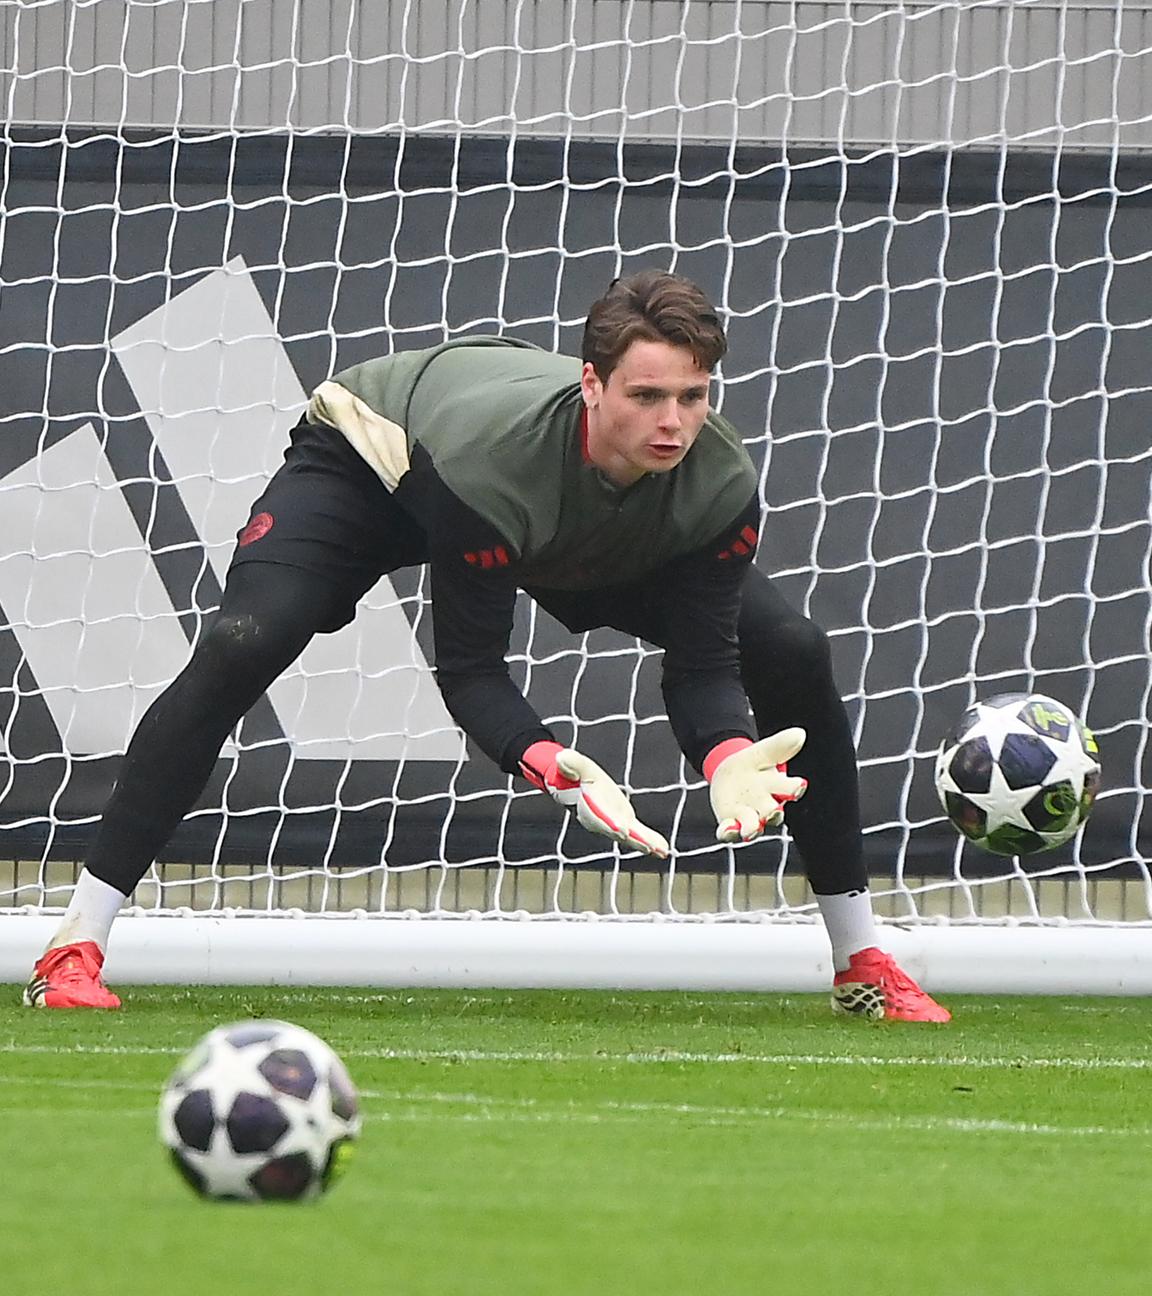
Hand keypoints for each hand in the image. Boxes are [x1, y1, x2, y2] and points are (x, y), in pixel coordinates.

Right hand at [520, 743, 669, 857]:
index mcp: (591, 807)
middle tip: (648, 846)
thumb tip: (561, 758)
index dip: (610, 824)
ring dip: (645, 843)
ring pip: (630, 837)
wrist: (574, 788)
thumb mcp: (576, 766)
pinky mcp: (624, 823)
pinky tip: (663, 850)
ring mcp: (615, 823)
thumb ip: (571, 763)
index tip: (622, 830)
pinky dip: (651, 841)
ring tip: (661, 851)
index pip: (600, 817)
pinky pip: (638, 834)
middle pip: (619, 832)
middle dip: (633, 839)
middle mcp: (603, 820)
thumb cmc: (576, 776)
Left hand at [707, 728, 807, 843]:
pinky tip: (726, 828)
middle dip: (774, 814)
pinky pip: (730, 831)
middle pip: (774, 813)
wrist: (729, 774)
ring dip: (752, 828)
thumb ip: (780, 745)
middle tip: (774, 812)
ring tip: (750, 830)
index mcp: (777, 787)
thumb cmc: (753, 766)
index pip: (790, 788)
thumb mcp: (763, 752)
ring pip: (753, 826)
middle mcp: (765, 805)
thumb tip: (799, 733)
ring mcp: (748, 816)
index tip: (798, 786)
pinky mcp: (730, 821)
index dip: (795, 788)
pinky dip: (729, 832)